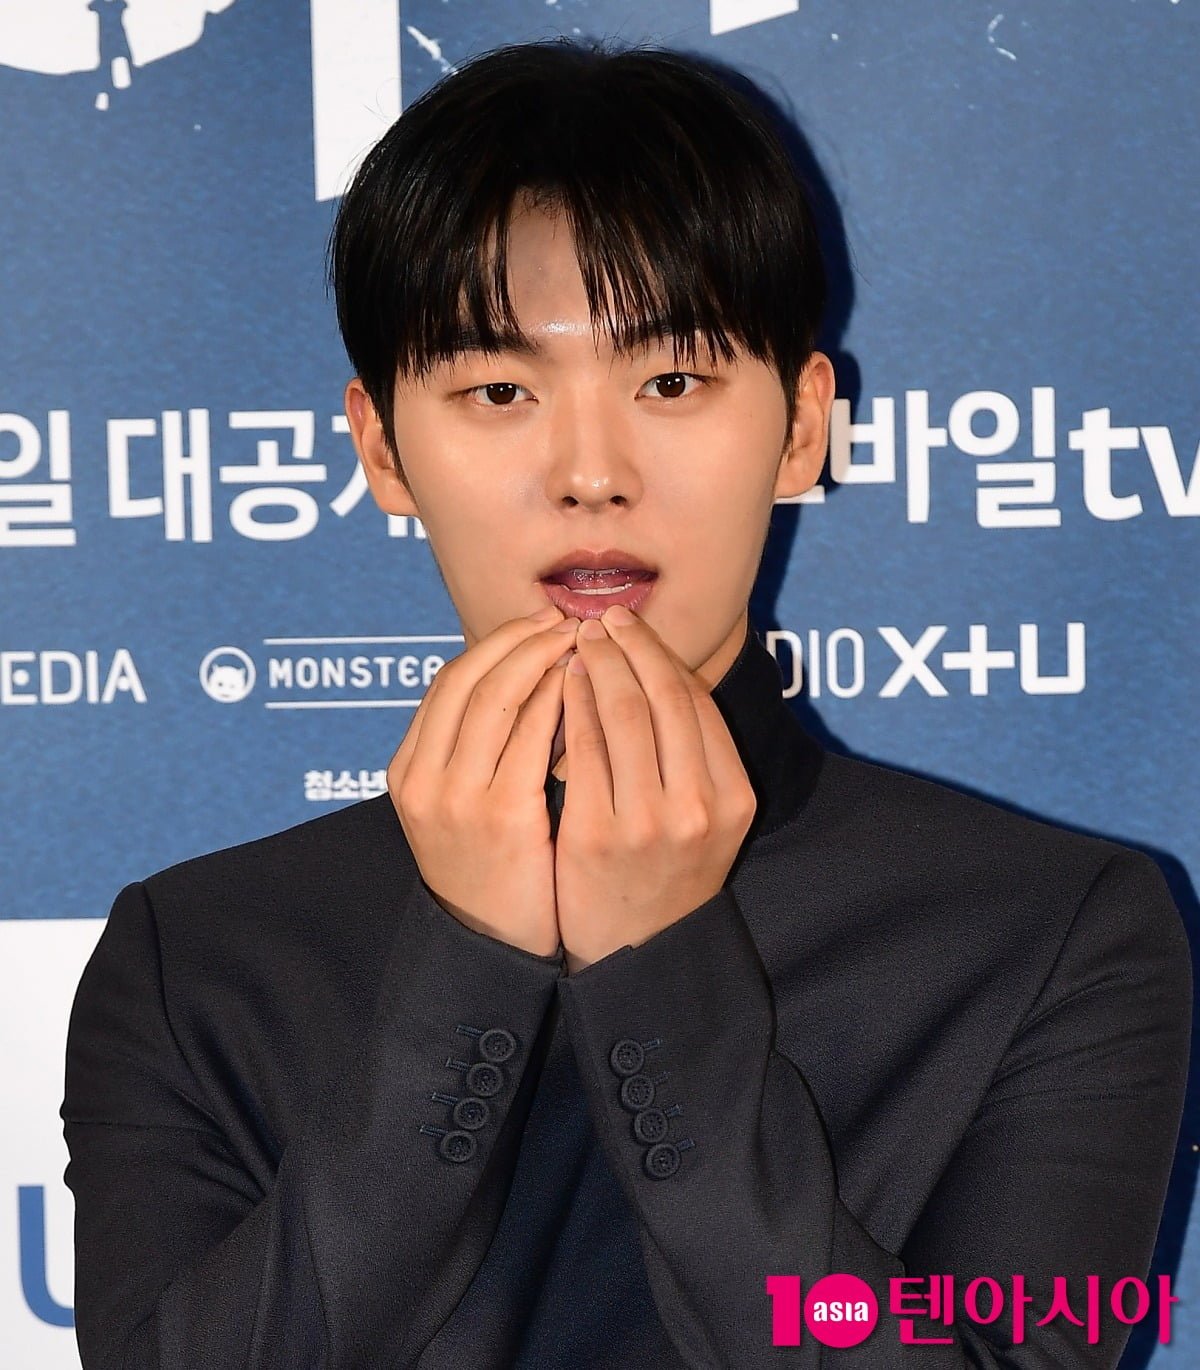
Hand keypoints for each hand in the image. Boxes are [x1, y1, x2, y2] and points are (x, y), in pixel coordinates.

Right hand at [386, 605, 579, 956]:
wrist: (493, 945)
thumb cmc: (493, 869)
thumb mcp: (464, 804)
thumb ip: (478, 749)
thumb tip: (525, 677)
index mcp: (408, 770)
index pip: (448, 682)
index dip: (495, 643)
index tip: (536, 620)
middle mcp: (423, 779)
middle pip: (469, 678)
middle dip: (520, 638)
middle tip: (563, 617)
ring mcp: (456, 798)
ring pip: (498, 697)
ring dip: (541, 659)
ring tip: (579, 640)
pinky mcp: (500, 817)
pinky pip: (529, 737)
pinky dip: (555, 700)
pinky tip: (583, 686)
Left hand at [553, 607, 756, 971]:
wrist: (636, 955)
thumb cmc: (664, 875)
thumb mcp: (705, 820)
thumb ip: (695, 757)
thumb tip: (657, 670)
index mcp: (733, 797)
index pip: (697, 702)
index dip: (660, 654)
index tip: (631, 627)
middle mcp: (699, 806)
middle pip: (663, 696)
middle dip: (628, 645)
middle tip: (601, 617)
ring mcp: (649, 821)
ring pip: (623, 712)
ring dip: (596, 664)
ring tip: (573, 640)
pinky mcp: (598, 834)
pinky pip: (582, 746)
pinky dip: (570, 705)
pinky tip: (556, 684)